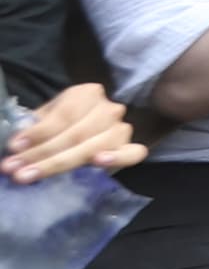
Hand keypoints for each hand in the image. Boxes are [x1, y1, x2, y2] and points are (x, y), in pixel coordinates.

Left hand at [3, 83, 143, 185]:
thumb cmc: (63, 124)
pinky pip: (133, 153)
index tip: (14, 147)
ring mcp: (122, 128)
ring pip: (95, 146)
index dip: (38, 133)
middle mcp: (109, 109)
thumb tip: (17, 144)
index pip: (64, 114)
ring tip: (31, 175)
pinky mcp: (131, 147)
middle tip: (15, 170)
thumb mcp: (47, 117)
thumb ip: (34, 127)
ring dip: (59, 163)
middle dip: (41, 154)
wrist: (88, 129)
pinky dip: (117, 158)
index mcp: (87, 94)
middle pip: (76, 133)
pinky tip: (98, 162)